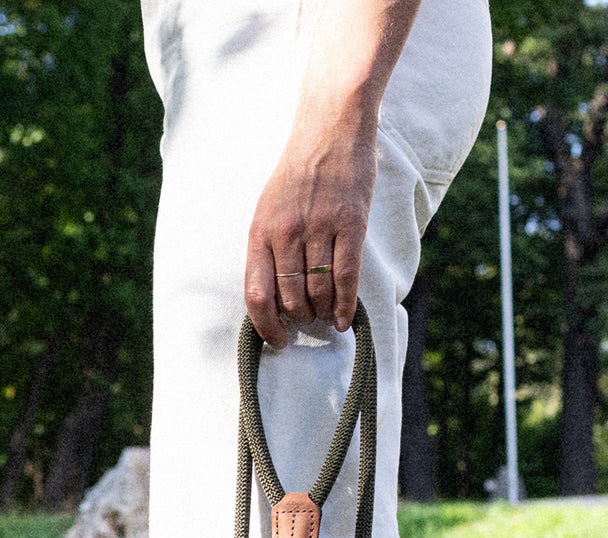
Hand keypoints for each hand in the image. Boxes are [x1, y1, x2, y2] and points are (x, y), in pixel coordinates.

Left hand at [245, 119, 376, 347]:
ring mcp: (318, 227)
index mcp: (260, 233)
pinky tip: (345, 319)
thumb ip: (268, 250)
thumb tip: (272, 296)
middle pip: (289, 298)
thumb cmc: (298, 173)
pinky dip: (345, 304)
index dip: (265, 326)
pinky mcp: (350, 222)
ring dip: (321, 312)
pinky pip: (346, 275)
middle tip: (307, 325)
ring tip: (325, 318)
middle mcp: (286, 233)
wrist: (330, 128)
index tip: (277, 340)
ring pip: (318, 290)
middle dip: (299, 319)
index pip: (256, 295)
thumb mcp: (268, 210)